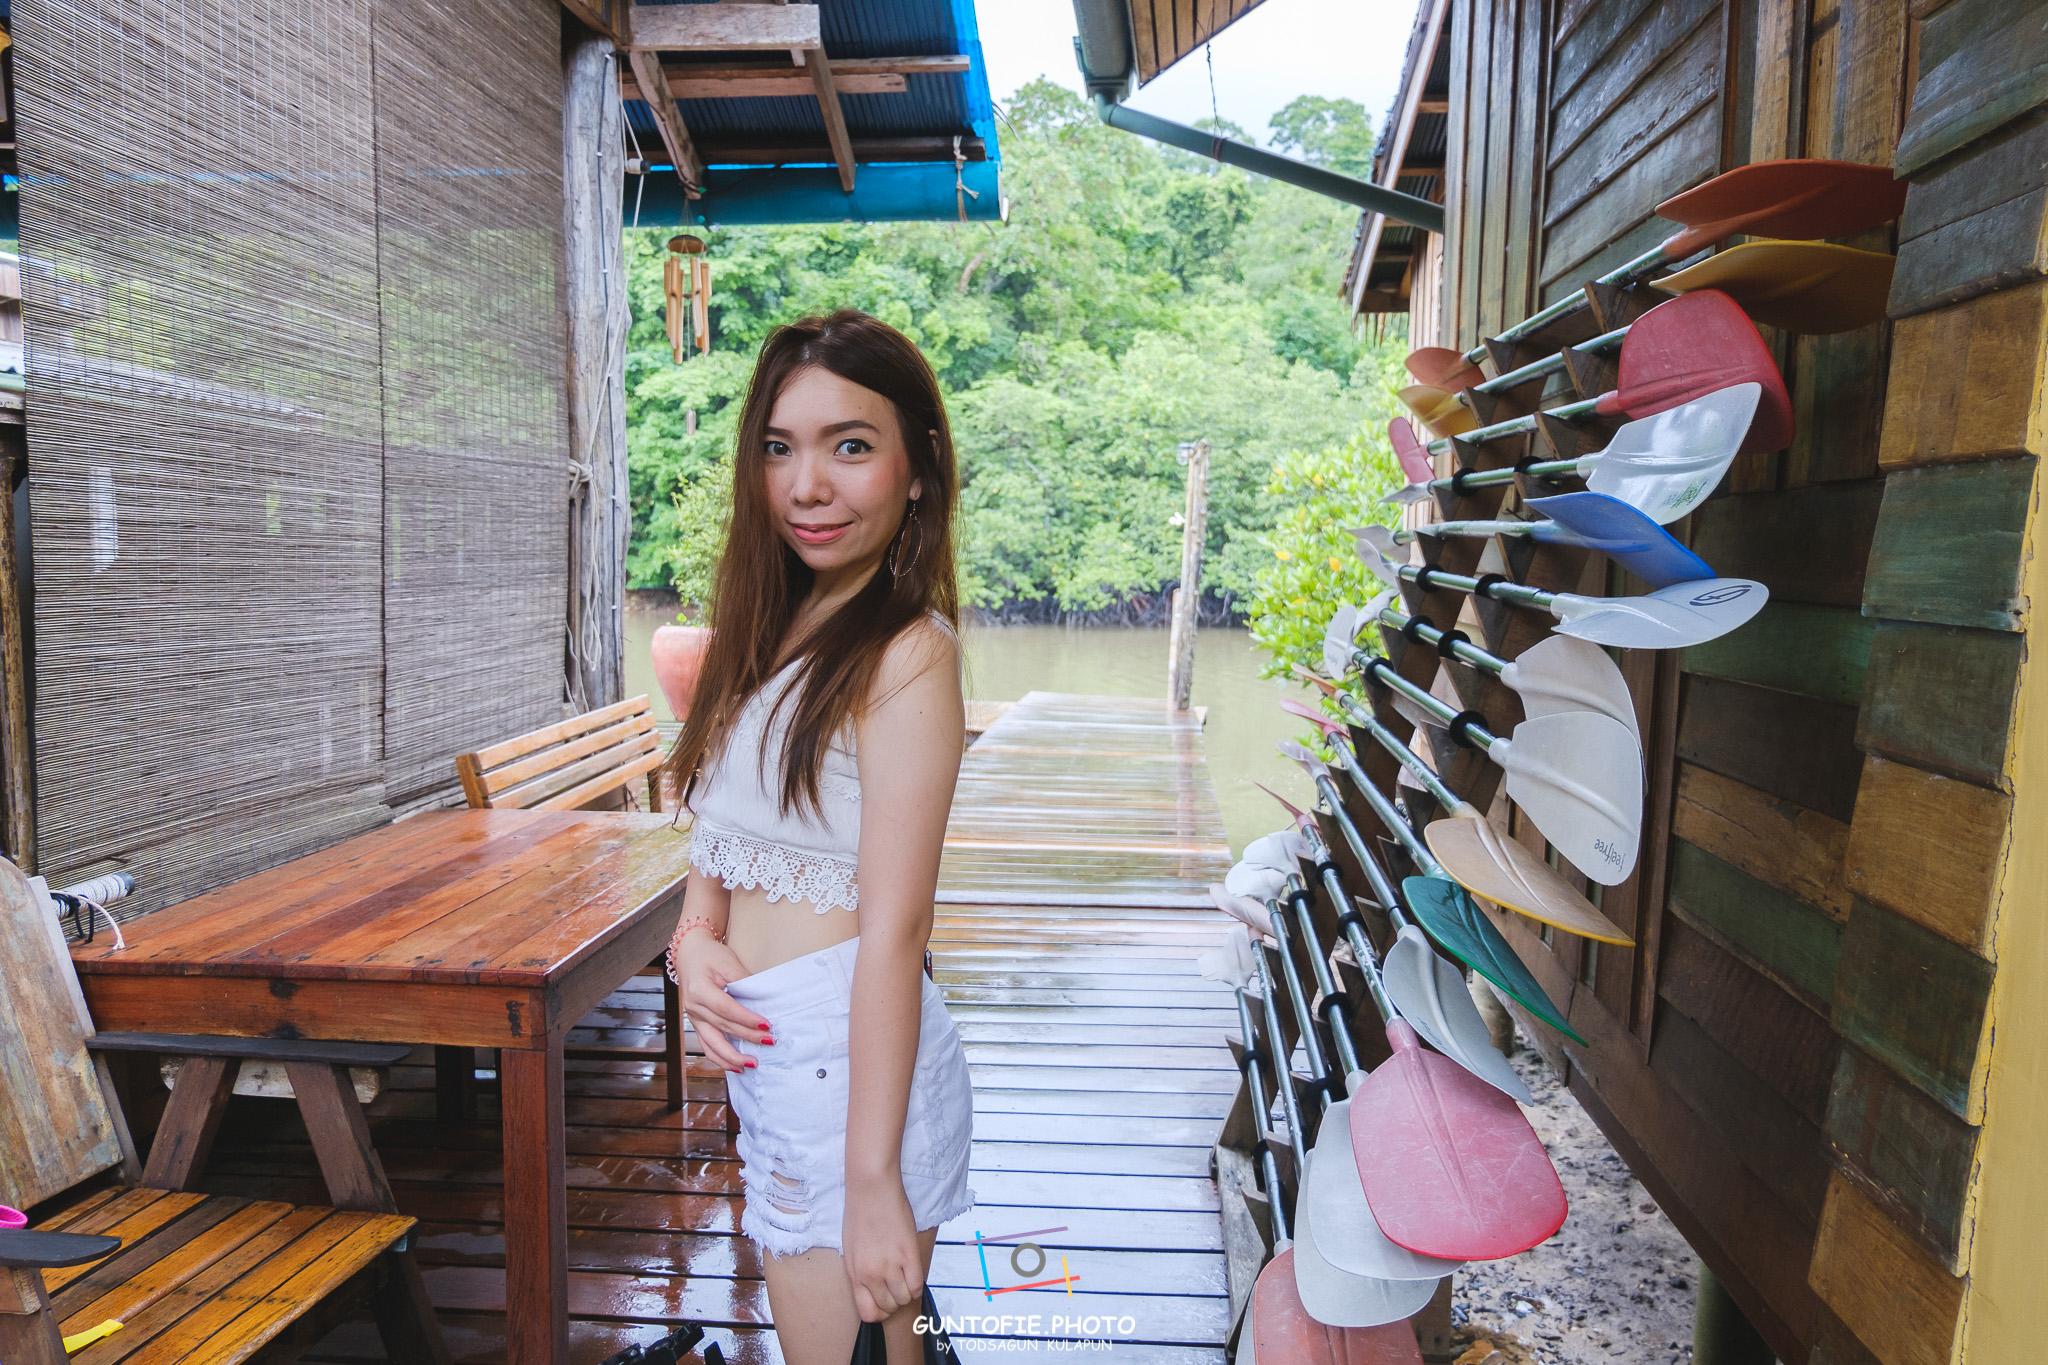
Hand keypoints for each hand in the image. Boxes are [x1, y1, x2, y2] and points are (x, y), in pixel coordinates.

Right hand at [671, 929, 771, 1071]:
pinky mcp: (696, 1024)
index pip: (726, 1009)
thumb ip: (744, 981)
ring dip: (731, 1057)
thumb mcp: (728, 962)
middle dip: (746, 1038)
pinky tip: (734, 1066)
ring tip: (750, 1064)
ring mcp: (693, 1018)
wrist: (689, 954)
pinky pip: (706, 1046)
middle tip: (768, 1043)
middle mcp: (693, 1007)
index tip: (766, 1026)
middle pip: (722, 1027)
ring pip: (710, 1044)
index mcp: (699, 990)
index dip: (746, 1019)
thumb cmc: (710, 956)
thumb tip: (764, 1000)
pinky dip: (720, 1058)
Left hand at [841, 1176, 922, 1321]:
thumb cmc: (860, 1214)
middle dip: (895, 1300)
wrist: (871, 1188)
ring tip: (905, 1275)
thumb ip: (861, 1271)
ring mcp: (890, 1265)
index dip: (880, 1311)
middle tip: (897, 1284)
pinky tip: (913, 1270)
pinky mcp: (908, 1254)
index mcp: (855, 1274)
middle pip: (889, 1307)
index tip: (884, 1301)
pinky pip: (917, 1285)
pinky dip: (917, 1283)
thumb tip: (873, 1287)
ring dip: (907, 1291)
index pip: (868, 1313)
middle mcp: (871, 1274)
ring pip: (904, 1299)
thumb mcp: (851, 1249)